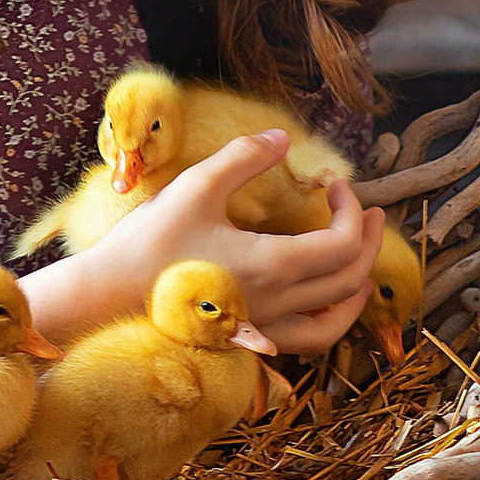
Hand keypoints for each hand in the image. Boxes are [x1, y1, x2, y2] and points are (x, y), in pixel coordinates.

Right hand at [26, 132, 385, 357]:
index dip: (351, 210)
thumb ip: (243, 158)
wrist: (110, 297)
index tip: (336, 184)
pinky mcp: (249, 339)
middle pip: (349, 278)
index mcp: (272, 265)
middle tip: (369, 211)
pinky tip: (324, 302)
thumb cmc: (150, 243)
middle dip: (367, 241)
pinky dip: (330, 321)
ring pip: (336, 320)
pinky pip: (308, 342)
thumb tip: (282, 137)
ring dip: (357, 287)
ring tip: (361, 262)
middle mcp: (278, 303)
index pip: (341, 243)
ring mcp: (265, 328)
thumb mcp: (196, 186)